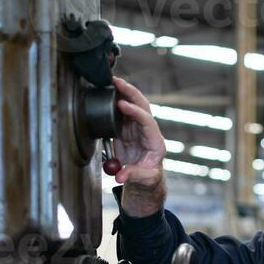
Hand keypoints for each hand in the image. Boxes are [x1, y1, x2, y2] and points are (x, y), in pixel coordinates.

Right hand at [112, 77, 166, 216]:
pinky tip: (107, 93)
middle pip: (142, 106)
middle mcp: (148, 131)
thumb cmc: (148, 180)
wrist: (143, 181)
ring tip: (111, 82)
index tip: (122, 105)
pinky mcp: (126, 130)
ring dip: (122, 93)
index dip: (135, 112)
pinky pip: (121, 113)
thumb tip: (120, 176)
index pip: (147, 121)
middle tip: (117, 82)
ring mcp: (137, 129)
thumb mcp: (144, 180)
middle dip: (131, 93)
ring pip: (132, 106)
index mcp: (156, 142)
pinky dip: (114, 102)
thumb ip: (133, 176)